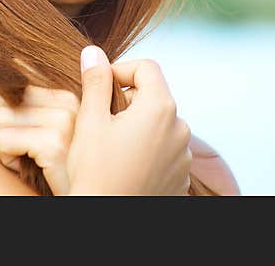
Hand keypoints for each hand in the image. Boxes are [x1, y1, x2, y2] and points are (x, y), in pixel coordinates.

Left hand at [0, 85, 79, 195]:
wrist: (90, 195)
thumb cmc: (64, 167)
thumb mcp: (51, 131)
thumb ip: (28, 108)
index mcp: (70, 96)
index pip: (18, 91)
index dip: (18, 119)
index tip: (39, 138)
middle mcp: (70, 103)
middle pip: (4, 104)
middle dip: (10, 131)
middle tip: (34, 152)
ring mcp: (63, 122)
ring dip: (8, 147)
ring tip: (33, 158)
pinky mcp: (52, 144)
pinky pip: (2, 141)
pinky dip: (9, 160)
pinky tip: (32, 168)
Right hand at [65, 45, 191, 194]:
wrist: (108, 222)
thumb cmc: (96, 173)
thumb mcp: (90, 121)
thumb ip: (95, 81)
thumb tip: (93, 51)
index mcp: (160, 108)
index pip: (147, 67)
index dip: (120, 70)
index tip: (99, 86)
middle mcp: (180, 128)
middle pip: (154, 95)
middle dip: (128, 100)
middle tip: (100, 120)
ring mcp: (184, 155)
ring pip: (159, 124)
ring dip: (138, 126)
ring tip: (111, 146)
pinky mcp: (181, 176)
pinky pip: (165, 149)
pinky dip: (148, 149)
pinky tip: (125, 164)